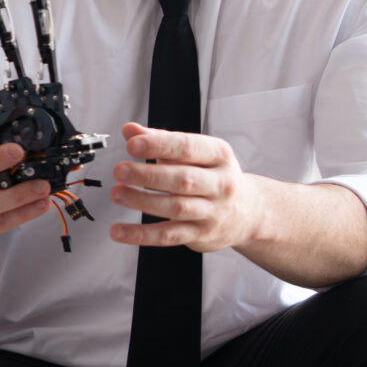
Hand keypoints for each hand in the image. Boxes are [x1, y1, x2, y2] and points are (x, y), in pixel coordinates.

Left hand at [106, 123, 266, 252]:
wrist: (248, 213)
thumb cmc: (214, 176)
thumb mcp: (196, 153)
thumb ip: (161, 140)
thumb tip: (130, 130)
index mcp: (219, 156)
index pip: (187, 147)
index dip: (159, 145)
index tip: (132, 143)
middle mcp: (220, 184)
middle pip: (183, 180)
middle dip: (149, 175)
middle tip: (121, 170)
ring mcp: (212, 212)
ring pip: (176, 208)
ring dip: (143, 201)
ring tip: (118, 193)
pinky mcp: (201, 234)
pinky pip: (169, 235)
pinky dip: (142, 234)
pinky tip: (120, 231)